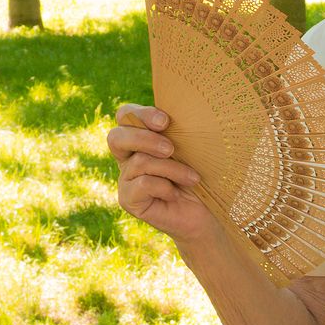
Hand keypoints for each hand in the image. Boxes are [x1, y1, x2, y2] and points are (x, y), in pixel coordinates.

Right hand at [107, 102, 216, 243]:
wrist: (207, 213)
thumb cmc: (203, 176)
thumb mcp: (194, 149)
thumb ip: (181, 131)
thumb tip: (183, 110)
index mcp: (142, 137)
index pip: (126, 115)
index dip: (141, 114)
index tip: (166, 121)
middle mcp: (129, 157)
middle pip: (116, 136)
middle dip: (143, 138)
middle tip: (170, 148)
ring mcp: (126, 179)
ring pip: (140, 162)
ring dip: (172, 169)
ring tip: (192, 178)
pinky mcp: (128, 199)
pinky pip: (143, 184)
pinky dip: (165, 187)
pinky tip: (175, 194)